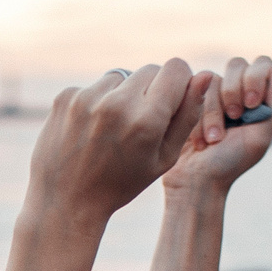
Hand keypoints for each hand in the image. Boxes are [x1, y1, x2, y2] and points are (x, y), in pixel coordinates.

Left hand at [27, 58, 218, 227]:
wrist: (65, 202)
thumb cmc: (121, 184)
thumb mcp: (163, 158)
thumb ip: (188, 115)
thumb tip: (206, 75)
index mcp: (146, 121)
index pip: (176, 68)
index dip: (178, 83)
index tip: (171, 100)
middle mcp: (116, 104)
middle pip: (149, 70)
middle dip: (152, 89)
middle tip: (141, 122)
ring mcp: (87, 98)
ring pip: (121, 76)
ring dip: (122, 95)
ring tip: (113, 130)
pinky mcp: (64, 98)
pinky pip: (94, 87)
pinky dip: (97, 102)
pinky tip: (90, 131)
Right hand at [167, 54, 271, 197]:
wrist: (195, 180)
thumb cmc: (230, 163)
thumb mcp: (260, 138)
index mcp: (259, 100)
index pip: (263, 65)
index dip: (256, 79)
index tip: (251, 105)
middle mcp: (237, 92)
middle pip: (238, 64)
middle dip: (234, 90)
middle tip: (234, 116)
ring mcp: (212, 95)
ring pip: (214, 78)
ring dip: (214, 111)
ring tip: (214, 138)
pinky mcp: (190, 100)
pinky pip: (193, 89)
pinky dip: (199, 115)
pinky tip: (200, 137)